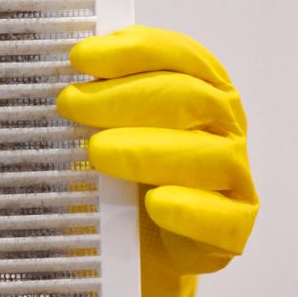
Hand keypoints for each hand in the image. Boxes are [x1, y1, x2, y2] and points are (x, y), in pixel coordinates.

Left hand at [56, 26, 257, 296]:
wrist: (132, 245)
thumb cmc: (119, 173)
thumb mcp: (101, 128)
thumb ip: (94, 97)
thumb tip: (61, 74)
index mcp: (203, 87)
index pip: (179, 55)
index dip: (131, 50)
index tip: (79, 58)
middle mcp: (225, 127)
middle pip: (191, 98)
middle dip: (126, 96)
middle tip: (71, 104)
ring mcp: (235, 179)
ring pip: (210, 157)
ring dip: (148, 149)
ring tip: (97, 151)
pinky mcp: (234, 228)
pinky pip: (223, 220)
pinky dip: (189, 210)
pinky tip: (154, 203)